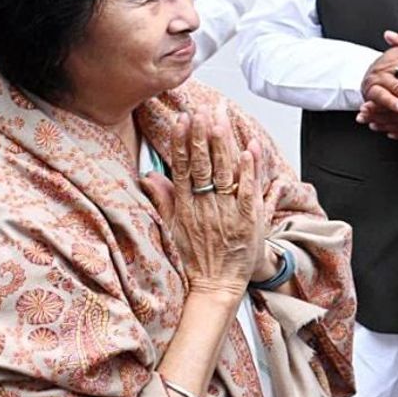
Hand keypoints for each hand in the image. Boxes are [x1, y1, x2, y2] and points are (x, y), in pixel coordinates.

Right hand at [168, 108, 265, 301]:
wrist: (214, 286)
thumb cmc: (195, 259)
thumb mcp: (172, 228)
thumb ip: (163, 199)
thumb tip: (149, 175)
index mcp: (186, 205)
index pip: (182, 166)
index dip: (182, 141)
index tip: (183, 119)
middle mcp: (205, 205)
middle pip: (203, 163)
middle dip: (203, 134)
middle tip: (204, 109)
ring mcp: (226, 212)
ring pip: (225, 172)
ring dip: (223, 144)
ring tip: (222, 119)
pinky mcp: (247, 221)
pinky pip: (248, 192)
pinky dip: (248, 171)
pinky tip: (249, 150)